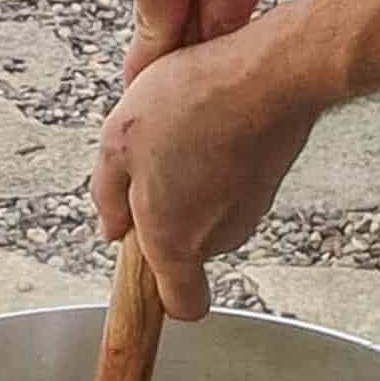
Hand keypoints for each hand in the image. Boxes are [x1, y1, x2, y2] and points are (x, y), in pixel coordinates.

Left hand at [91, 18, 319, 320]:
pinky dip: (218, 160)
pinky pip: (232, 183)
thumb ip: (108, 196)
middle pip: (187, 249)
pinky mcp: (268, 181)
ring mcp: (248, 211)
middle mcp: (218, 237)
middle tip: (150, 165)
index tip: (148, 276)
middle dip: (167, 216)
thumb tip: (113, 226)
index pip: (181, 305)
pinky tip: (209, 120)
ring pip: (210, 211)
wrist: (270, 74)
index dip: (164, 298)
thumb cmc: (195, 105)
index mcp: (175, 242)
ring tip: (180, 131)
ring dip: (191, 181)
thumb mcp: (119, 144)